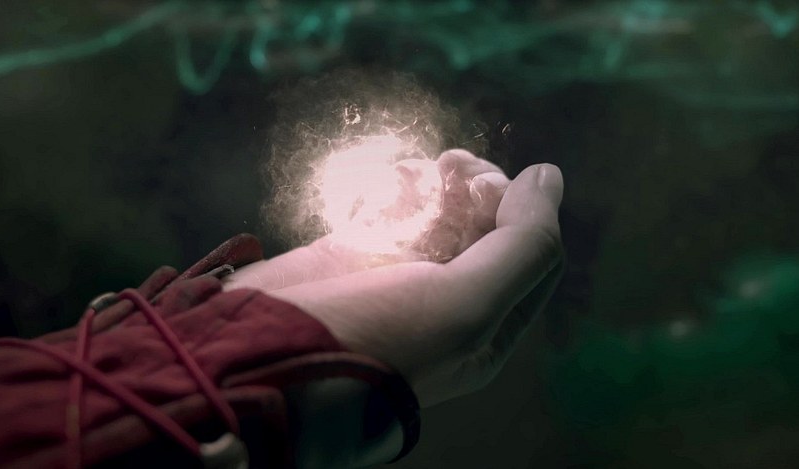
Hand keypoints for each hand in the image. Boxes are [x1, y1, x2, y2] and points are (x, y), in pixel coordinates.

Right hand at [222, 150, 563, 406]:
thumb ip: (522, 244)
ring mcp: (398, 274)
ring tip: (427, 168)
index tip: (487, 186)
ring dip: (442, 180)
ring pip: (441, 210)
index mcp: (485, 326)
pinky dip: (400, 185)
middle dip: (479, 186)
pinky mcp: (354, 251)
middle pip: (487, 224)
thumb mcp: (469, 305)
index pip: (530, 254)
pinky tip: (393, 179)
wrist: (267, 356)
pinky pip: (393, 207)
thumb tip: (549, 175)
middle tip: (455, 166)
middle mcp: (446, 300)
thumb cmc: (378, 341)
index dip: (520, 209)